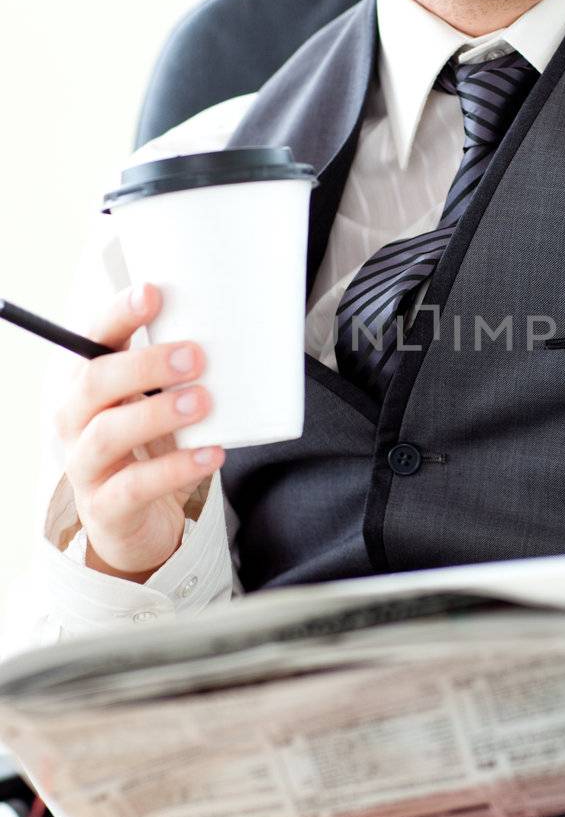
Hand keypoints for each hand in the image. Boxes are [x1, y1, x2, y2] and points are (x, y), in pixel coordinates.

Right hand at [54, 283, 225, 582]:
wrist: (137, 523)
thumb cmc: (149, 450)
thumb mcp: (157, 404)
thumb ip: (178, 372)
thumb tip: (237, 328)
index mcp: (88, 385)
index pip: (92, 340)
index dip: (118, 315)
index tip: (152, 293)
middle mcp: (76, 420)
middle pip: (96, 382)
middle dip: (144, 364)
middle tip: (195, 356)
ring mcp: (87, 465)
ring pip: (109, 433)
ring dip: (157, 413)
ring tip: (203, 402)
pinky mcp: (106, 507)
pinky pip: (135, 486)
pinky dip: (176, 468)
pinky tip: (211, 454)